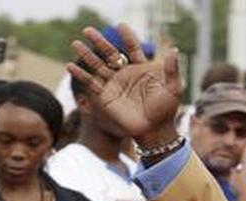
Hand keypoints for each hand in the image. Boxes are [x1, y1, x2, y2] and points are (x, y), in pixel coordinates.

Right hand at [68, 25, 183, 147]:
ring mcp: (114, 84)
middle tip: (88, 29)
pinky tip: (70, 66)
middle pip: (110, 53)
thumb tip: (175, 50)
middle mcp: (125, 74)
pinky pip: (91, 83)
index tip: (120, 25)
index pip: (132, 47)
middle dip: (99, 41)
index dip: (127, 37)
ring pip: (97, 65)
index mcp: (141, 68)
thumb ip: (172, 69)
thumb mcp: (173, 87)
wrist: (155, 130)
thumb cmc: (166, 110)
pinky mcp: (106, 96)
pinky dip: (81, 75)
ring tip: (76, 43)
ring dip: (86, 54)